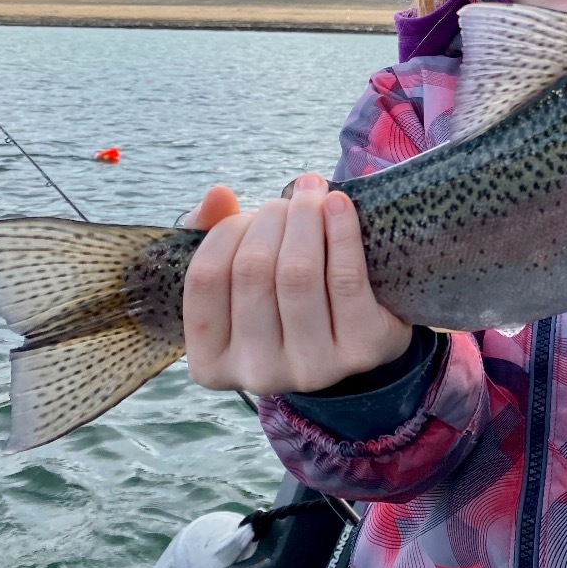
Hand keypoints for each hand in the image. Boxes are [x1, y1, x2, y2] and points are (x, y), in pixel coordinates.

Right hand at [181, 173, 412, 394]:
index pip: (206, 279)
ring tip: (313, 193)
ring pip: (298, 273)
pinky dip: (341, 232)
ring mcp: (311, 369)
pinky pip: (345, 279)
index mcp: (212, 363)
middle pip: (253, 271)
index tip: (246, 213)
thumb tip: (217, 195)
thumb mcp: (238, 275)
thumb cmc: (282, 298)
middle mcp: (257, 374)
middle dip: (271, 218)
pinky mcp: (360, 350)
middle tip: (290, 199)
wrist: (354, 334)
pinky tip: (339, 205)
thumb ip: (212, 232)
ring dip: (305, 218)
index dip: (225, 232)